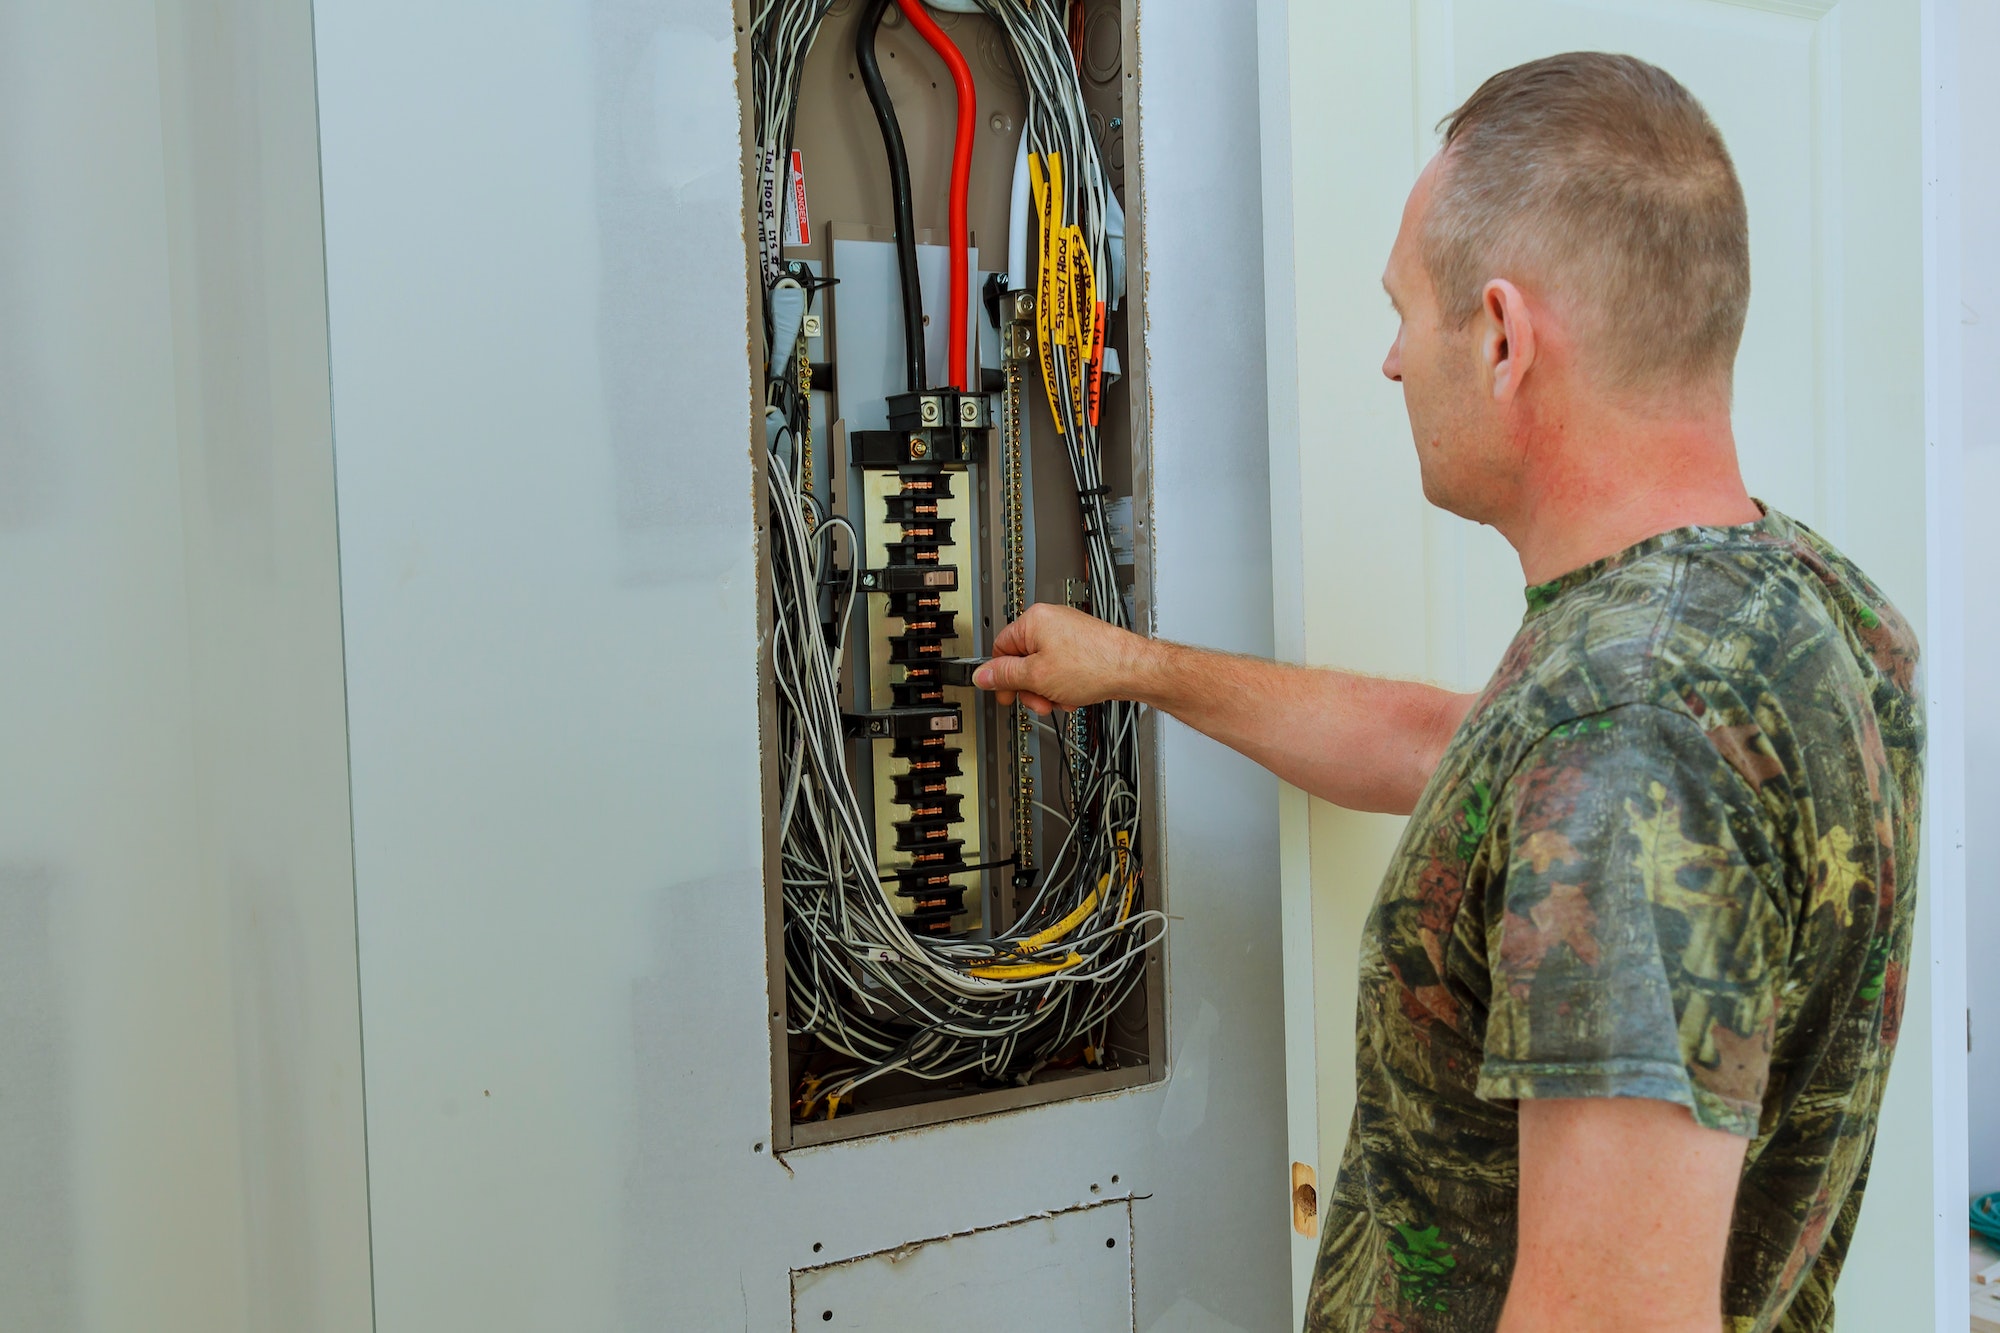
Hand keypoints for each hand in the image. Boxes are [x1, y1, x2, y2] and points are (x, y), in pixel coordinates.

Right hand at [972, 603, 1151, 715]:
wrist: (1133, 669)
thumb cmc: (1095, 665)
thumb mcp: (1037, 677)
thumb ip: (1005, 676)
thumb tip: (982, 675)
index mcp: (1033, 620)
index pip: (1000, 649)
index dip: (1002, 676)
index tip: (1006, 694)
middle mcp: (1050, 621)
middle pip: (1023, 661)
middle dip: (1031, 687)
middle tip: (1040, 701)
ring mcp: (1068, 633)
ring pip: (1043, 669)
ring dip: (1049, 690)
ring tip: (1064, 698)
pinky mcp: (1083, 645)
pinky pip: (1062, 668)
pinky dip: (1065, 685)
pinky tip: (1076, 694)